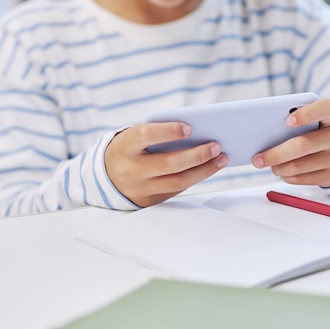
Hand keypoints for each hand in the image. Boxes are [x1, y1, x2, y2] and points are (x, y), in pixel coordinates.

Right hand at [105, 122, 228, 206]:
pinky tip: (210, 168)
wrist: (107, 176)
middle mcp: (131, 169)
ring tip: (221, 158)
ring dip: (204, 170)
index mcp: (125, 146)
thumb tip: (198, 132)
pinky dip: (196, 178)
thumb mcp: (134, 137)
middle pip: (168, 164)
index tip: (189, 128)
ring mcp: (141, 188)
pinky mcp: (151, 200)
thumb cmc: (130, 148)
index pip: (145, 136)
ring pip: (177, 182)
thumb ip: (158, 132)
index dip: (168, 131)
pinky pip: (178, 190)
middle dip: (196, 155)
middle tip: (216, 146)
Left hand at [252, 98, 329, 187]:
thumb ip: (293, 121)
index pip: (326, 108)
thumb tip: (263, 135)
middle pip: (303, 145)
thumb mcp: (313, 121)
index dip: (307, 114)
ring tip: (268, 164)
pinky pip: (301, 179)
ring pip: (298, 166)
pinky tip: (282, 171)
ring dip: (278, 167)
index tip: (287, 120)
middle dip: (276, 154)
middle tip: (257, 159)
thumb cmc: (316, 132)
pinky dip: (286, 176)